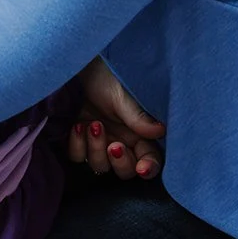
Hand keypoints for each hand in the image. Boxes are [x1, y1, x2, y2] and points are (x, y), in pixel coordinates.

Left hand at [69, 58, 165, 180]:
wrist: (79, 67)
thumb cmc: (107, 77)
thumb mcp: (123, 95)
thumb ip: (139, 116)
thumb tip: (160, 131)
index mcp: (140, 133)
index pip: (150, 160)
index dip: (149, 168)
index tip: (142, 169)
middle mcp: (122, 142)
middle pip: (126, 171)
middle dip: (120, 163)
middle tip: (114, 145)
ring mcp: (100, 143)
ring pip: (101, 166)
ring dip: (96, 150)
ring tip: (93, 125)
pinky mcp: (80, 140)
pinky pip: (78, 157)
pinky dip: (77, 145)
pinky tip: (77, 126)